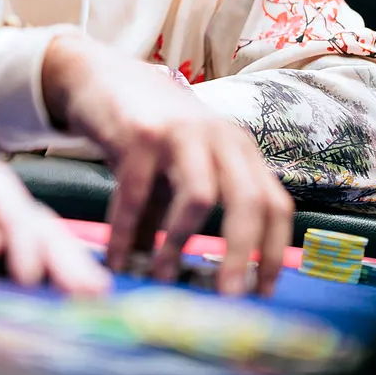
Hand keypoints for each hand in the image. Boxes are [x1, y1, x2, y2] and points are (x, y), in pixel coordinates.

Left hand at [0, 148, 110, 296]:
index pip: (19, 218)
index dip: (27, 248)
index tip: (30, 281)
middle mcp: (6, 199)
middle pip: (46, 228)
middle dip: (70, 260)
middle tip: (94, 293)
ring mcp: (8, 217)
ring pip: (49, 240)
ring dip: (72, 267)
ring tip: (97, 296)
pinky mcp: (4, 236)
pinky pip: (36, 252)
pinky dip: (56, 272)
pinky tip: (70, 293)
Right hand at [41, 35, 293, 296]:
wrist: (100, 76)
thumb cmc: (144, 133)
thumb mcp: (174, 170)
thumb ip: (179, 215)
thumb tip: (172, 279)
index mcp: (239, 151)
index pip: (275, 204)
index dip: (273, 252)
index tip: (262, 293)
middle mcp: (220, 138)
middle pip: (249, 201)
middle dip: (241, 255)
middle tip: (226, 298)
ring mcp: (182, 133)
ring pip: (199, 197)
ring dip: (179, 244)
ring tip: (160, 278)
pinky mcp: (140, 133)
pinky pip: (137, 194)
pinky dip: (126, 232)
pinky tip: (117, 258)